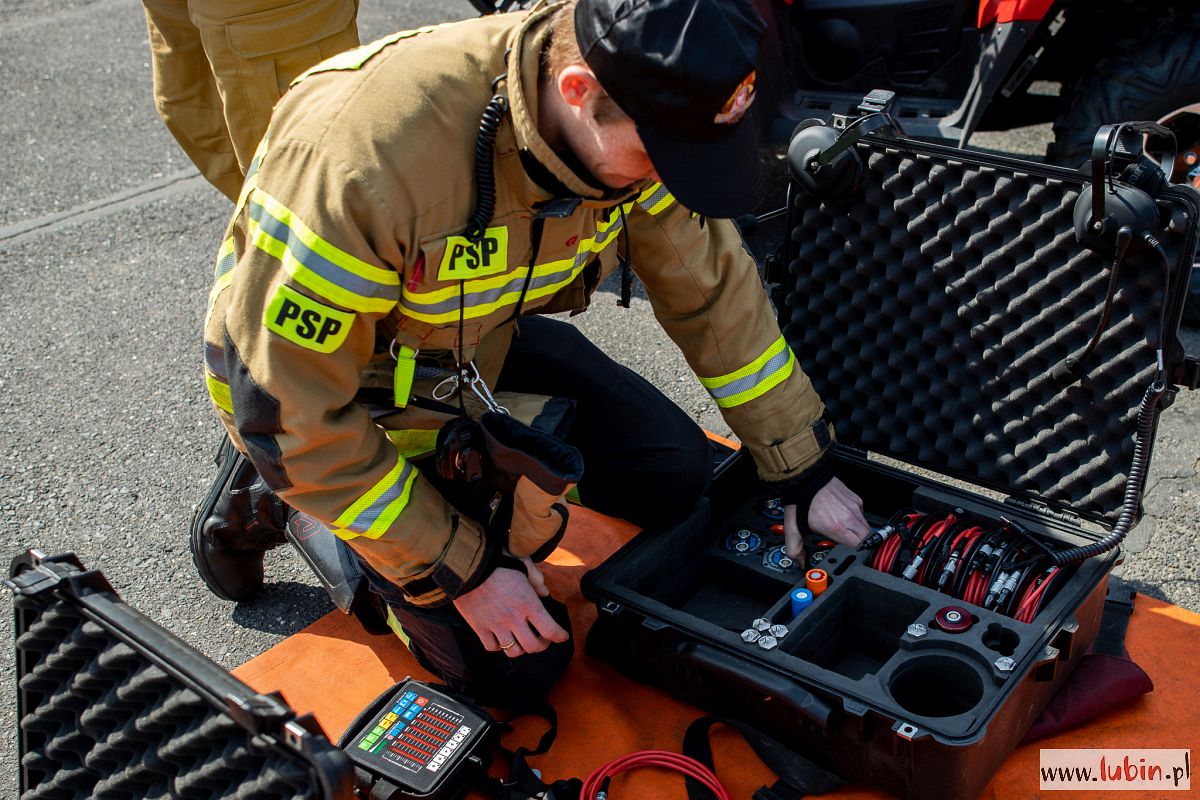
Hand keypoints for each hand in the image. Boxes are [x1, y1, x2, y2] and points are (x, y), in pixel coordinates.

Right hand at [453, 558, 567, 657]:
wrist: (466, 564)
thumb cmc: (498, 560)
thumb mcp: (523, 563)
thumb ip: (537, 579)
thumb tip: (545, 592)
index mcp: (528, 603)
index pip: (550, 630)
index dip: (560, 636)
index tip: (562, 636)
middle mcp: (514, 619)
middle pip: (533, 647)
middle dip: (542, 645)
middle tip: (542, 639)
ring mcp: (495, 625)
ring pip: (513, 651)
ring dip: (521, 648)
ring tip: (521, 641)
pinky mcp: (479, 627)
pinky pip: (492, 647)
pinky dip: (499, 646)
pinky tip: (501, 639)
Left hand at [783, 477, 869, 561]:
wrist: (805, 478)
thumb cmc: (801, 500)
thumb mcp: (793, 529)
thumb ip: (795, 549)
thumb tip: (800, 562)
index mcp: (836, 527)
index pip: (856, 548)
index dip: (850, 552)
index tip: (843, 551)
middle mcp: (849, 517)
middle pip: (866, 539)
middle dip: (857, 544)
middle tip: (844, 543)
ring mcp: (854, 507)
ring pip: (866, 527)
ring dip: (858, 532)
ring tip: (843, 530)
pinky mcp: (856, 499)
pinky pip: (862, 514)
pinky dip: (856, 520)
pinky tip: (843, 518)